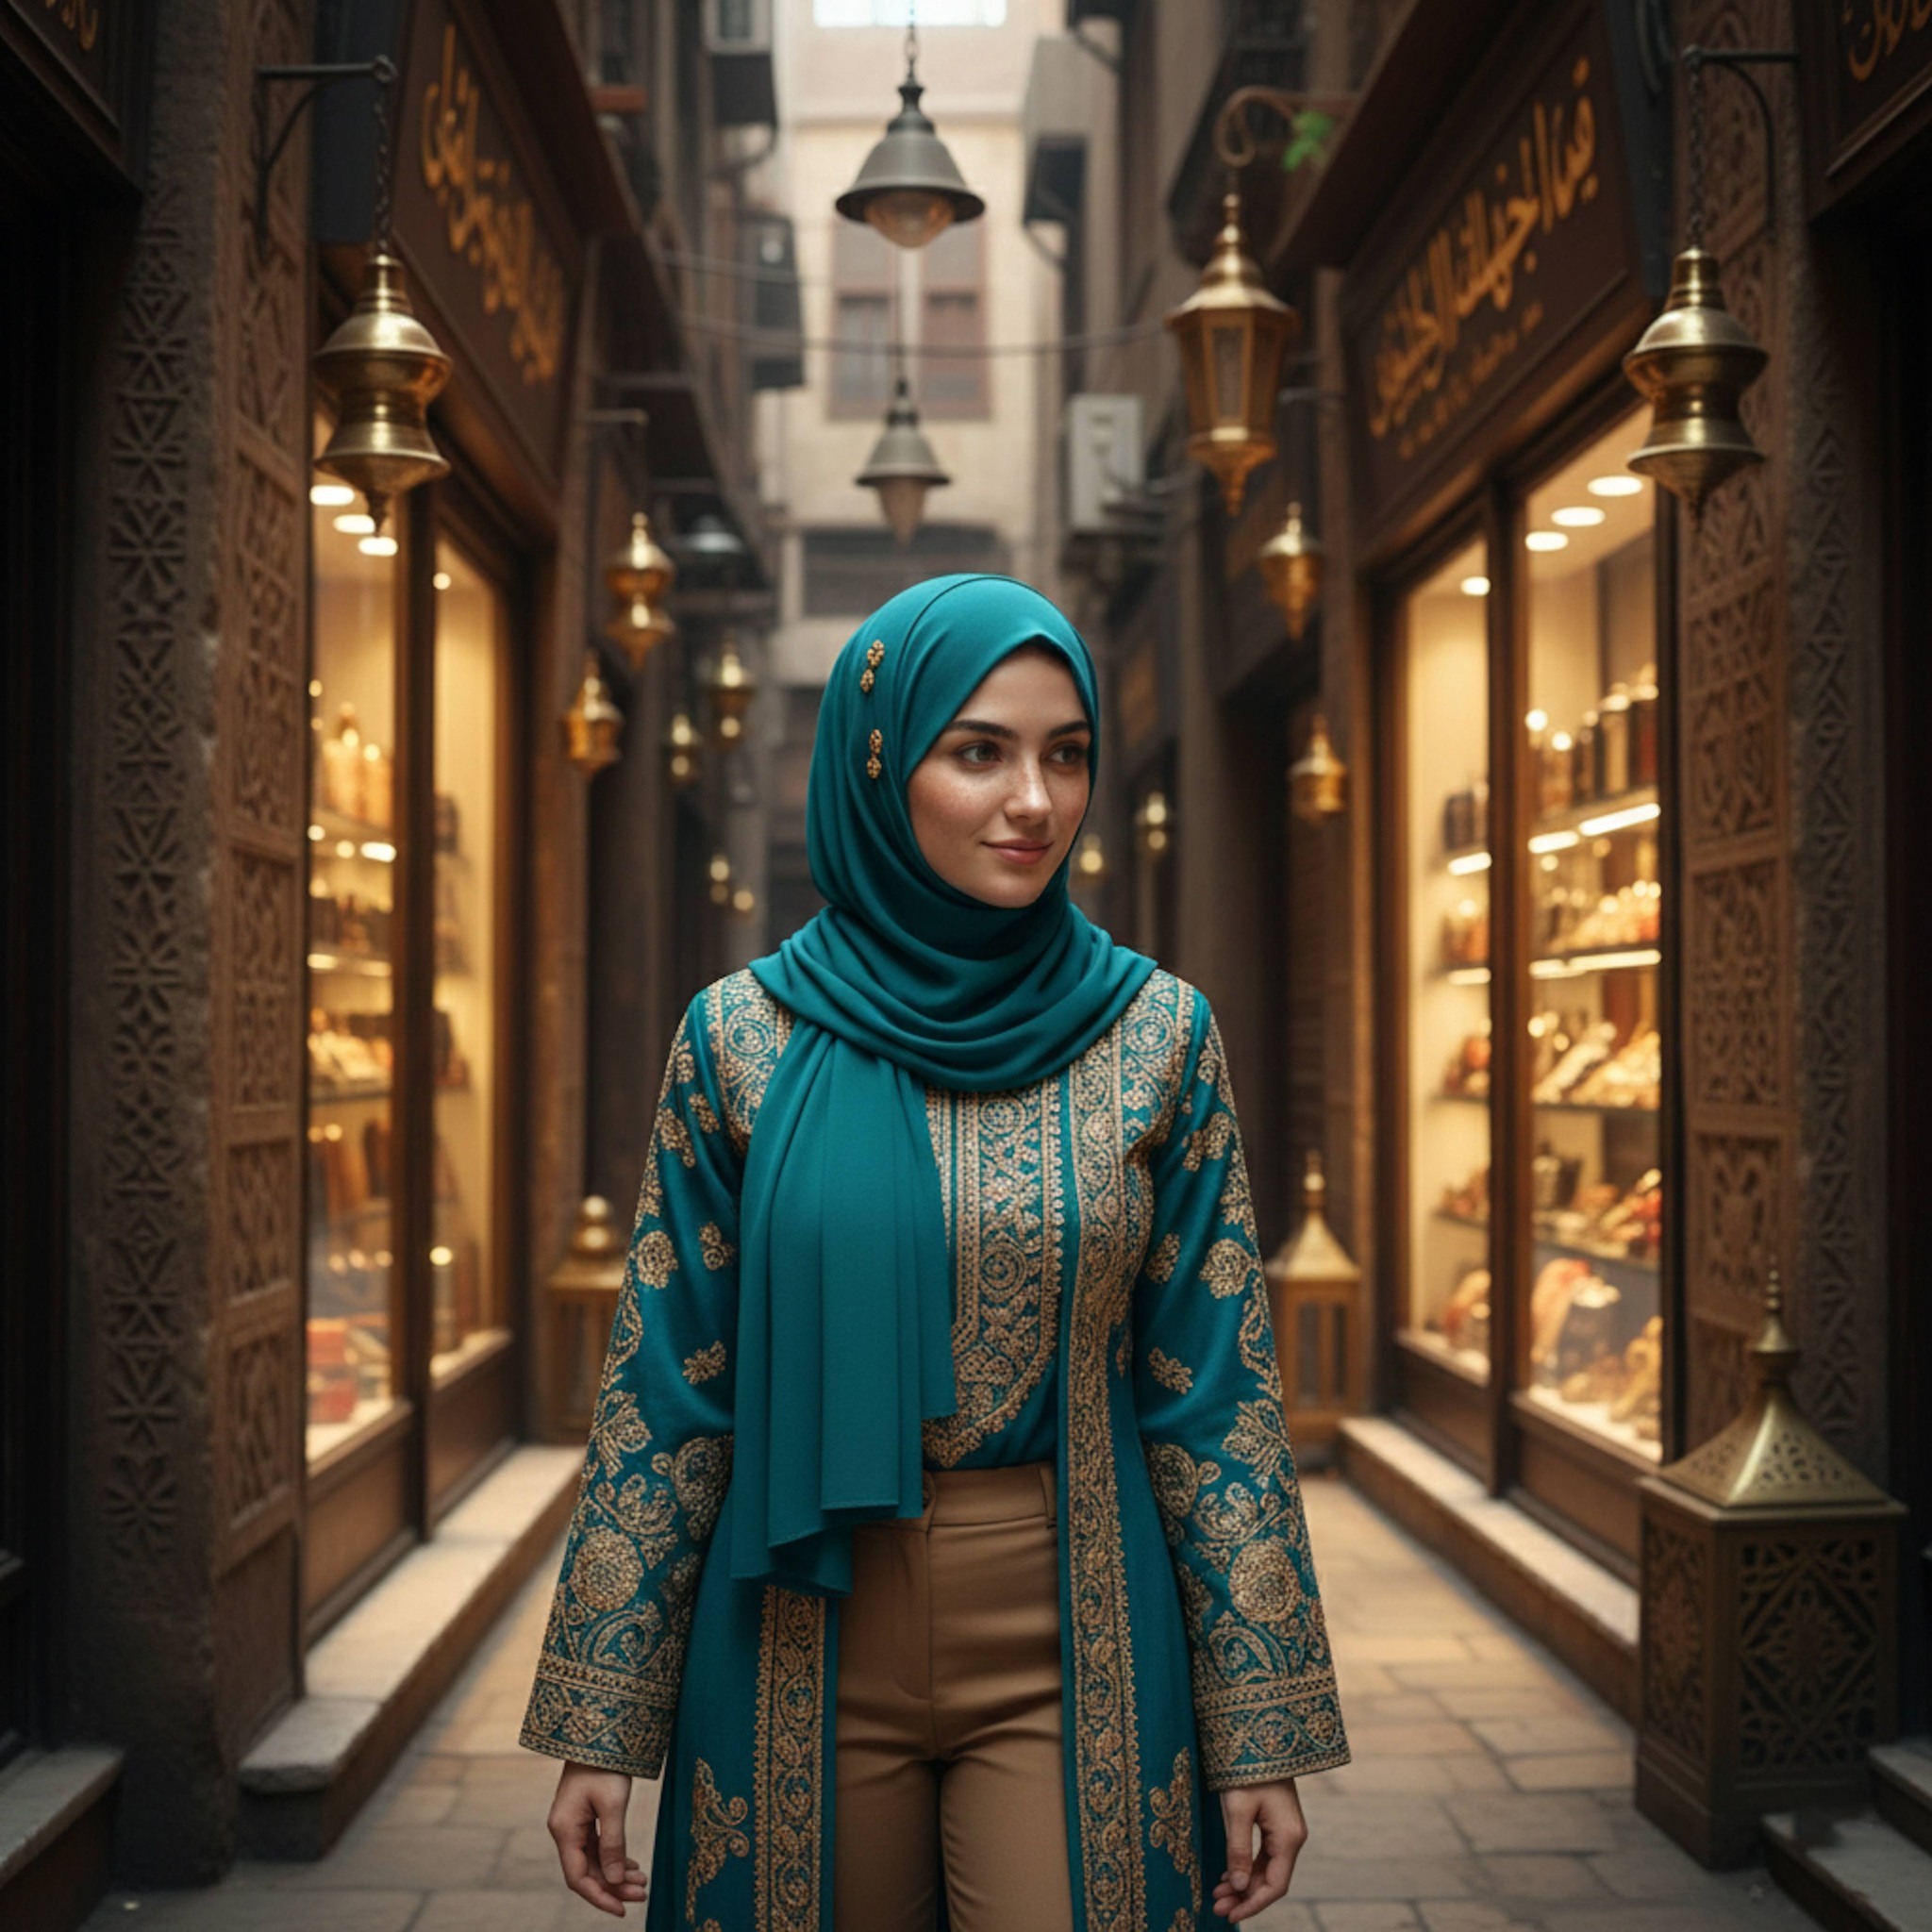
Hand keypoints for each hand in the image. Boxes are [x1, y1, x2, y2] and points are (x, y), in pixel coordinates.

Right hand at [548, 1762, 647, 1916]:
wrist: (598, 1732)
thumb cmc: (604, 1764)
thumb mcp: (613, 1804)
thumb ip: (613, 1843)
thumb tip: (613, 1880)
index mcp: (564, 1829)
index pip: (578, 1877)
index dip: (599, 1896)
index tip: (622, 1909)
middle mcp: (565, 1830)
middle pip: (588, 1871)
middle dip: (614, 1886)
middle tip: (642, 1893)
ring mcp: (574, 1824)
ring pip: (594, 1860)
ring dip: (616, 1874)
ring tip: (642, 1882)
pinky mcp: (585, 1817)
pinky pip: (597, 1847)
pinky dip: (614, 1858)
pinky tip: (631, 1866)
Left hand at [1212, 1777, 1306, 1920]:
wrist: (1259, 1737)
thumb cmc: (1246, 1771)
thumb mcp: (1237, 1811)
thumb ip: (1239, 1851)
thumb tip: (1239, 1887)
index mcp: (1289, 1837)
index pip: (1275, 1885)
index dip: (1253, 1903)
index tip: (1230, 1914)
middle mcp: (1293, 1837)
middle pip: (1271, 1879)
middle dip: (1244, 1896)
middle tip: (1216, 1906)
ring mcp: (1286, 1830)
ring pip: (1266, 1868)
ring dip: (1244, 1883)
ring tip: (1217, 1893)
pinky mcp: (1277, 1822)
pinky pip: (1264, 1854)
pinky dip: (1247, 1867)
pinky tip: (1228, 1875)